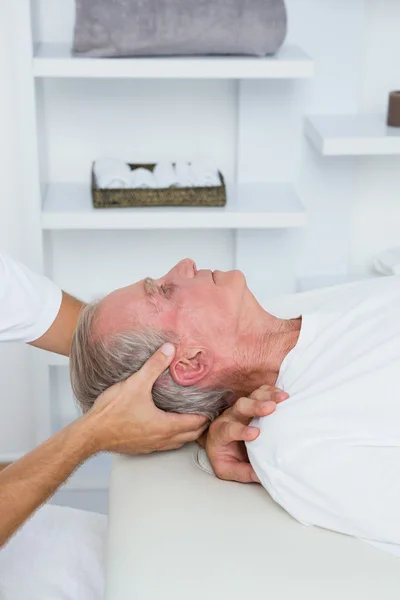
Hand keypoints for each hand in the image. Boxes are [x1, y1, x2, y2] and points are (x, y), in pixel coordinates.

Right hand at [83, 343, 207, 454]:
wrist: (90, 433)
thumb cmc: (112, 412)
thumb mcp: (136, 383)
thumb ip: (155, 365)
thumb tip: (169, 349)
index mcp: (165, 426)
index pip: (196, 423)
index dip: (207, 414)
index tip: (214, 406)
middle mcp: (161, 440)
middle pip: (191, 436)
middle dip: (201, 424)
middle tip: (206, 411)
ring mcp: (151, 446)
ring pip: (178, 442)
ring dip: (187, 432)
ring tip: (190, 418)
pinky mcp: (140, 448)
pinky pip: (163, 444)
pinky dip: (171, 436)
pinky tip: (164, 425)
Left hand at [205, 385, 288, 483]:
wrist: (219, 442)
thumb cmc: (224, 455)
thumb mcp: (227, 469)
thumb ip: (243, 472)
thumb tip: (261, 475)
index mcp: (221, 433)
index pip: (229, 429)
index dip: (242, 430)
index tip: (256, 434)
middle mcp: (230, 416)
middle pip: (240, 406)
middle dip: (256, 406)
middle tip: (271, 408)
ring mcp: (241, 408)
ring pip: (252, 396)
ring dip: (267, 396)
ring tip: (283, 398)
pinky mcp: (251, 403)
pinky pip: (260, 392)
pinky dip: (271, 391)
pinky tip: (282, 394)